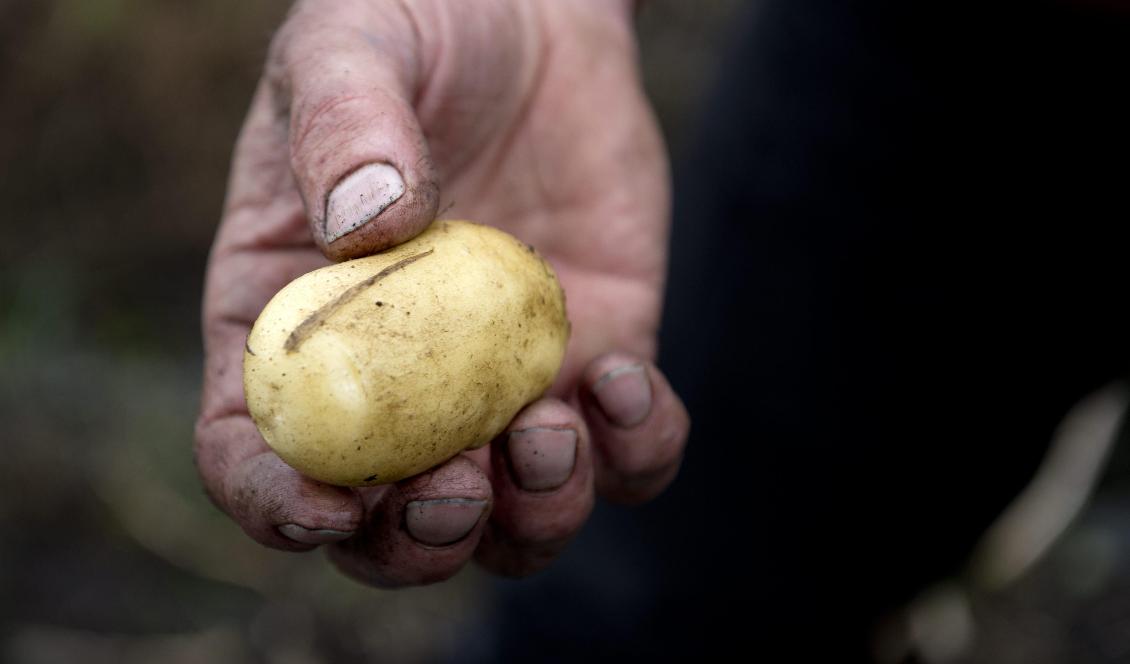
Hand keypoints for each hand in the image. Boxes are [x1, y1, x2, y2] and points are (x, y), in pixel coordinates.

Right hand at [195, 0, 688, 585]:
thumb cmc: (414, 27)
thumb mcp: (350, 47)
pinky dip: (635, 451)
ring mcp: (500, 384)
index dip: (274, 504)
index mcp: (292, 328)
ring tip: (547, 426)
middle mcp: (395, 381)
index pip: (253, 451)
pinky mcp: (594, 362)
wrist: (533, 16)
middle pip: (390, 525)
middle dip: (421, 541)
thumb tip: (369, 226)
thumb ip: (340, 121)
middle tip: (457, 486)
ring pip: (515, 521)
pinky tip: (624, 378)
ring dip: (533, 514)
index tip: (322, 507)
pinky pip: (626, 457)